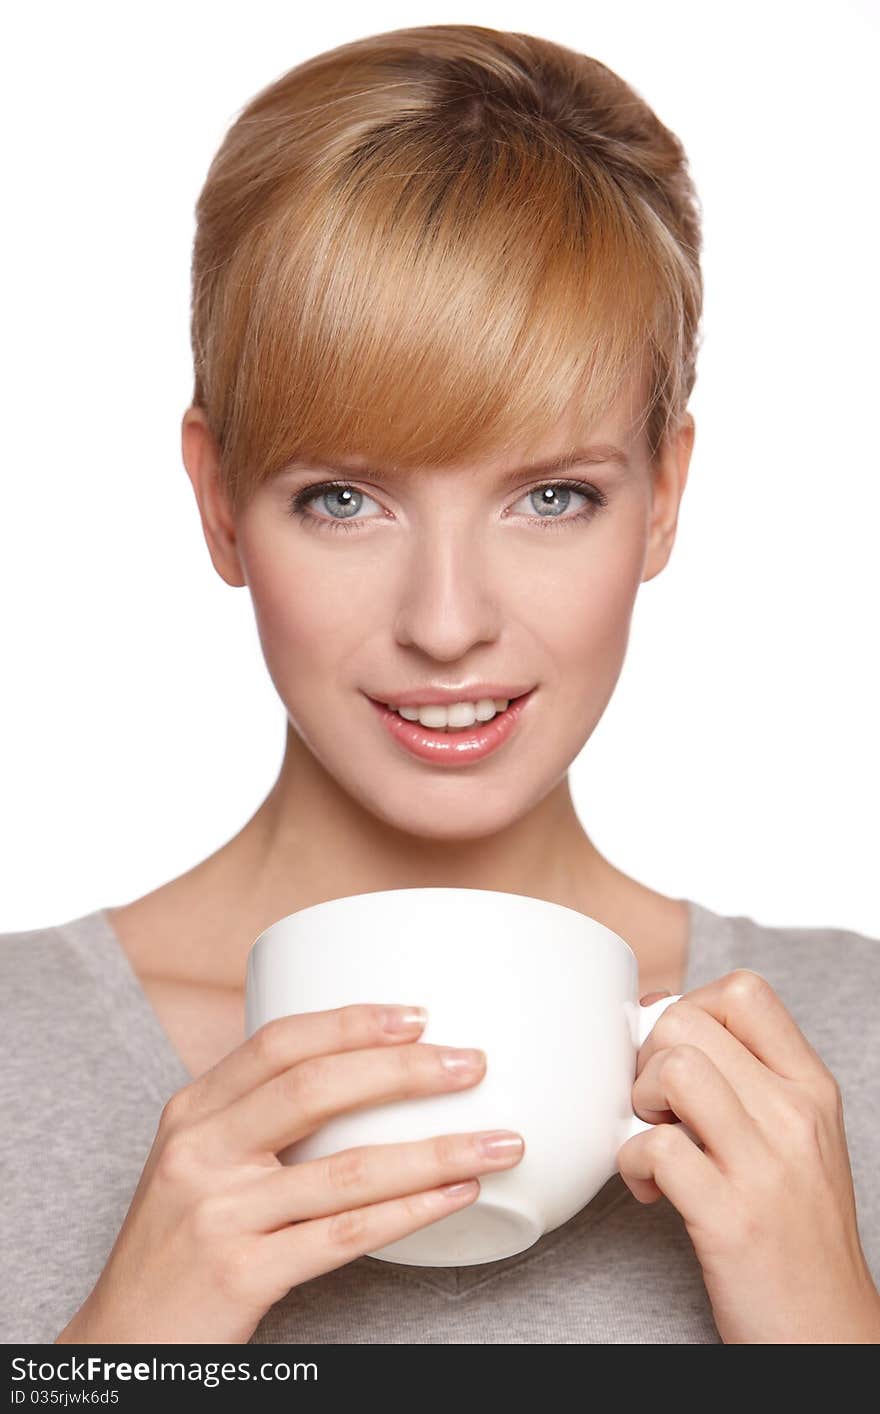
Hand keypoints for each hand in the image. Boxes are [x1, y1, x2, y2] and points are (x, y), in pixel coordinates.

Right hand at [54, 1003, 523, 1343]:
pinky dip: (412, 1211)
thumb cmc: (178, 1244)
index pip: (277, 1043)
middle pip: (315, 1089)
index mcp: (192, 1111)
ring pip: (347, 1168)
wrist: (124, 1341)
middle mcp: (201, 1152)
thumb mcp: (196, 1162)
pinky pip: (346, 1235)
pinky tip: (456, 1195)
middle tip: (472, 1066)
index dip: (352, 1022)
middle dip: (406, 1071)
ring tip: (498, 1141)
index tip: (419, 1016)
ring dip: (436, 1150)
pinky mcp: (242, 1273)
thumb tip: (363, 1072)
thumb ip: (257, 1118)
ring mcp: (220, 1214)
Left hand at [617, 971, 879, 1342]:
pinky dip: (631, 1164)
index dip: (690, 1007)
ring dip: (640, 1100)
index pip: (744, 991)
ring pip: (674, 1068)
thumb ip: (745, 1078)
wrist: (828, 1333)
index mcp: (811, 1088)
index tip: (677, 1056)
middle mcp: (794, 1116)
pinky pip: (655, 1148)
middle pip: (690, 1020)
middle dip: (649, 1055)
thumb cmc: (797, 1229)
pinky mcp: (730, 1219)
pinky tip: (651, 1191)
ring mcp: (766, 1167)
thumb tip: (662, 1014)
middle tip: (656, 1106)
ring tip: (653, 1138)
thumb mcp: (794, 1137)